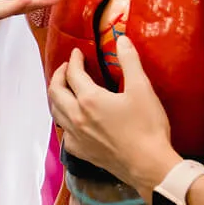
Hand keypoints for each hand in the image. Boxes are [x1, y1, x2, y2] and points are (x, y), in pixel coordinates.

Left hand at [48, 39, 179, 197]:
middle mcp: (76, 117)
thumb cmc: (147, 126)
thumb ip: (130, 61)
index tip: (77, 53)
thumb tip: (122, 39)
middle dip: (58, 75)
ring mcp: (76, 136)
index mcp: (89, 99)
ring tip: (64, 89)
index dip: (73, 60)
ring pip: (55, 112)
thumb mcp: (141, 88)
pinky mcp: (81, 152)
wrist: (148, 165)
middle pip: (55, 91)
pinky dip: (63, 120)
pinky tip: (71, 120)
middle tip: (67, 68)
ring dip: (56, 96)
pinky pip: (64, 133)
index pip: (73, 73)